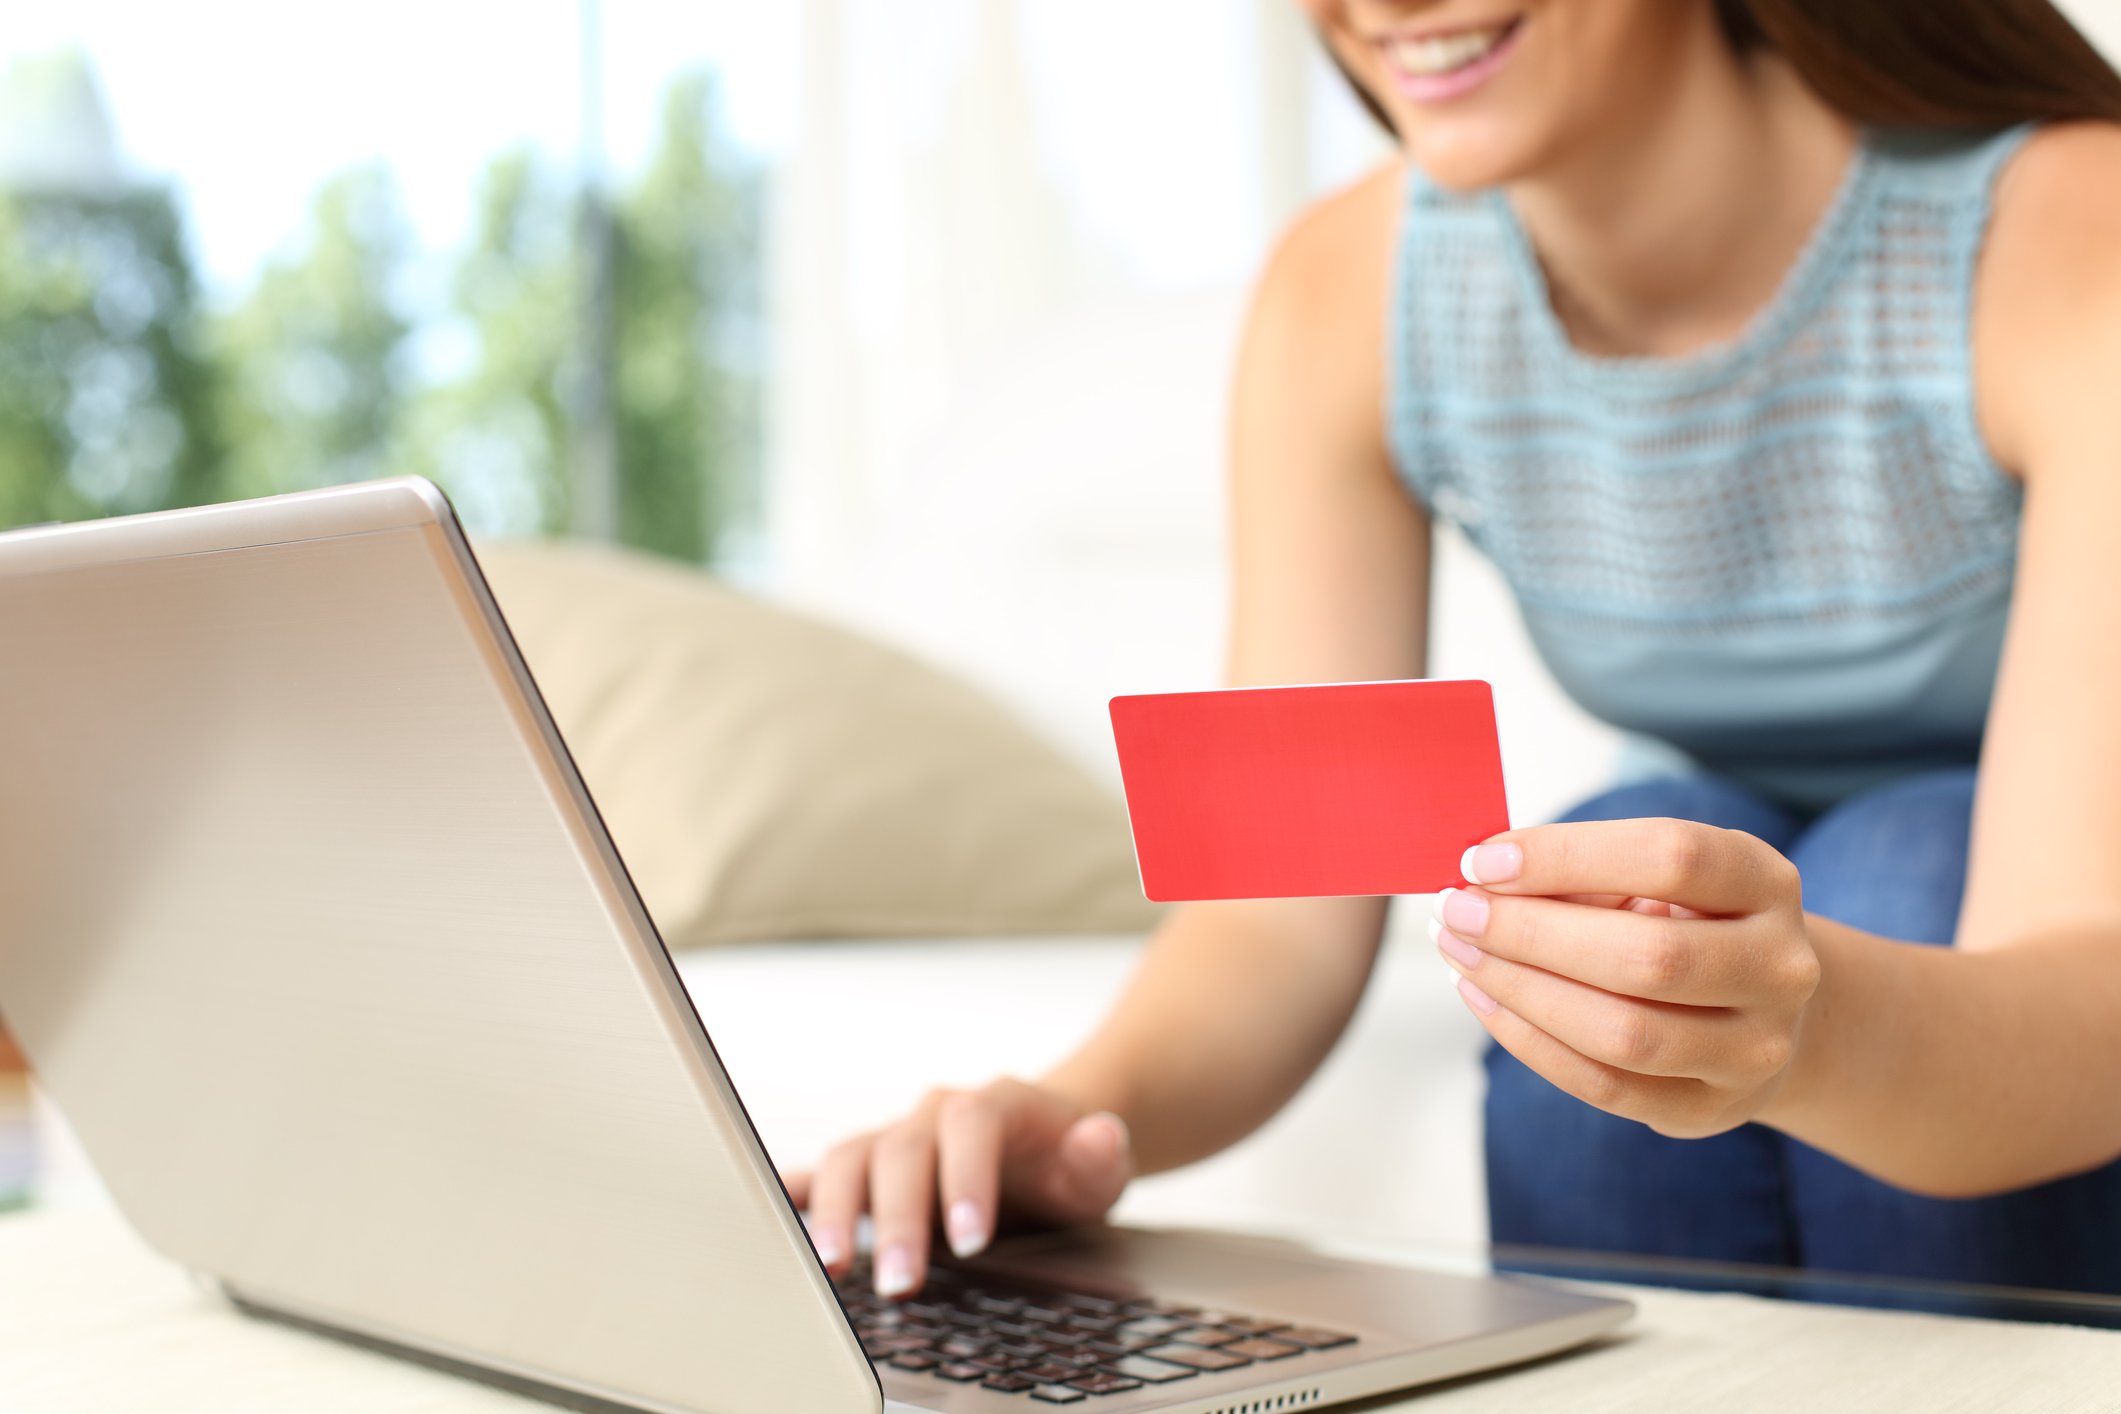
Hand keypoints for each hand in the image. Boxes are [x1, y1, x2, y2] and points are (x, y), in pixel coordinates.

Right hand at [784, 1078, 1132, 1297]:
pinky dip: (798, 1193)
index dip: (966, 1177)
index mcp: (993, 1103)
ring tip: (834, 1268)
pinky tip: (776, 1220)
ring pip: (852, 1158)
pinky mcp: (873, 1169)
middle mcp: (935, 1114)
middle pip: (902, 1147)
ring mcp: (898, 1138)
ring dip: (837, 1211)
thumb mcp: (1102, 1162)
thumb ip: (1101, 1152)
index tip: (971, 1238)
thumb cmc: (1069, 1159)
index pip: (970, 1123)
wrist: (1047, 1142)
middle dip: (899, 1217)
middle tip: (903, 1283)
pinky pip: (825, 1172)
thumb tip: (1102, 1136)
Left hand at [1431, 817, 1820, 1138]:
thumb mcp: (1660, 877)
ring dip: (1521, 990)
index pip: (1671, 858)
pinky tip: (1485, 1000)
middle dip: (1529, 933)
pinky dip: (1529, 1041)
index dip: (1567, 856)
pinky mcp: (1710, 1108)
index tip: (1484, 860)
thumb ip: (1587, 872)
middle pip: (1646, 956)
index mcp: (1767, 883)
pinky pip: (1604, 1085)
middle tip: (1457, 911)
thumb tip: (1482, 878)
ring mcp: (1754, 1049)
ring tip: (1461, 954)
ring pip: (1623, 1033)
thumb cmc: (1688, 921)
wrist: (1762, 1009)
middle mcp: (1779, 968)